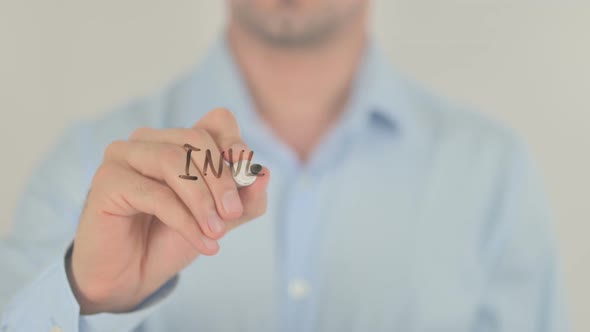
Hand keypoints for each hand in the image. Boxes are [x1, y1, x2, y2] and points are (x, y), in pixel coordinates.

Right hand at [66, 108, 269, 313]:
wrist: (131, 276)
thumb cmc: (171, 239)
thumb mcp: (219, 219)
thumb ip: (244, 199)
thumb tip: (264, 175)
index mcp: (177, 139)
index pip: (216, 121)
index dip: (236, 144)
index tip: (248, 178)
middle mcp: (149, 139)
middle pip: (197, 139)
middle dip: (222, 179)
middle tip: (233, 214)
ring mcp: (124, 155)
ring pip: (173, 162)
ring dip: (202, 201)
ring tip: (218, 232)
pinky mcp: (107, 180)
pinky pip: (155, 193)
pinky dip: (185, 220)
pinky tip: (203, 243)